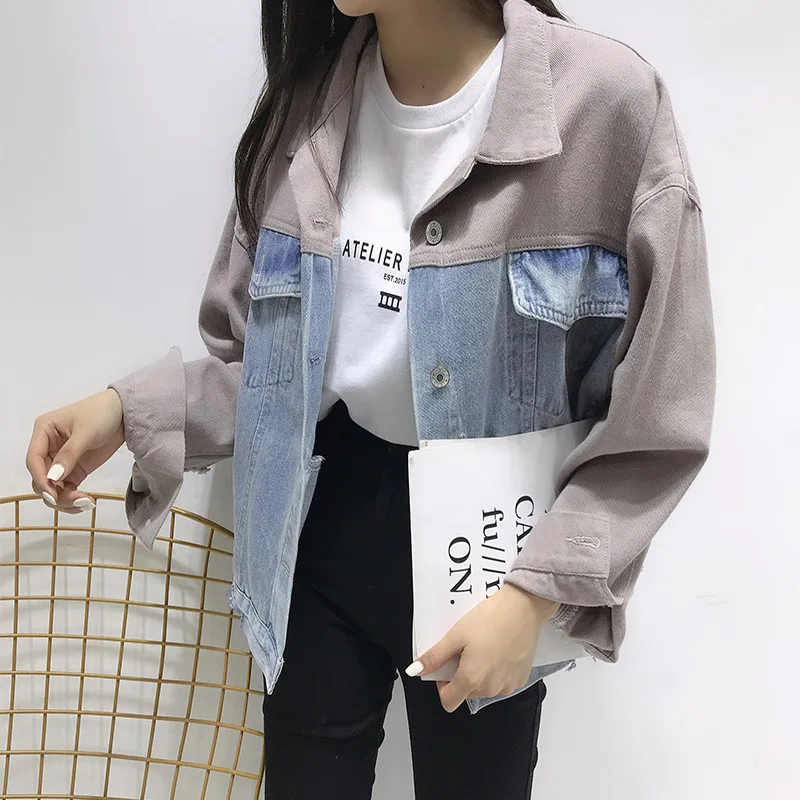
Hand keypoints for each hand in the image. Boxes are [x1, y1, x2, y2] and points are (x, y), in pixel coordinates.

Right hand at [26, 389, 125, 513]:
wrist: (125, 413)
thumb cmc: (102, 413)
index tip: (52, 494)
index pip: (33, 459)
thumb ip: (70, 454)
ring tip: (86, 503)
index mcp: (44, 431)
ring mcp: (60, 460)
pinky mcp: (74, 469)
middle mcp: (47, 447)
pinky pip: (66, 489)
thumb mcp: (87, 432)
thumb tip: (53, 477)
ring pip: (52, 487)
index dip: (41, 479)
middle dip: (54, 493)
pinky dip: (73, 498)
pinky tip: (87, 502)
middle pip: (41, 477)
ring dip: (64, 499)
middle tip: (77, 501)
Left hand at [406, 584, 558, 712]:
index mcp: (471, 680)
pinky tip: (499, 650)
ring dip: (480, 674)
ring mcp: (508, 686)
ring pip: (485, 688)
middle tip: (466, 649)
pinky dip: (497, 671)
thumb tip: (414, 671)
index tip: (447, 666)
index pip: (448, 702)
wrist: (524, 608)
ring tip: (484, 647)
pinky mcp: (521, 678)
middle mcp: (491, 689)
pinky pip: (502, 682)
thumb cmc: (489, 619)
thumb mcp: (456, 635)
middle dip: (461, 675)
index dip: (442, 685)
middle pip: (466, 694)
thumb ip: (434, 657)